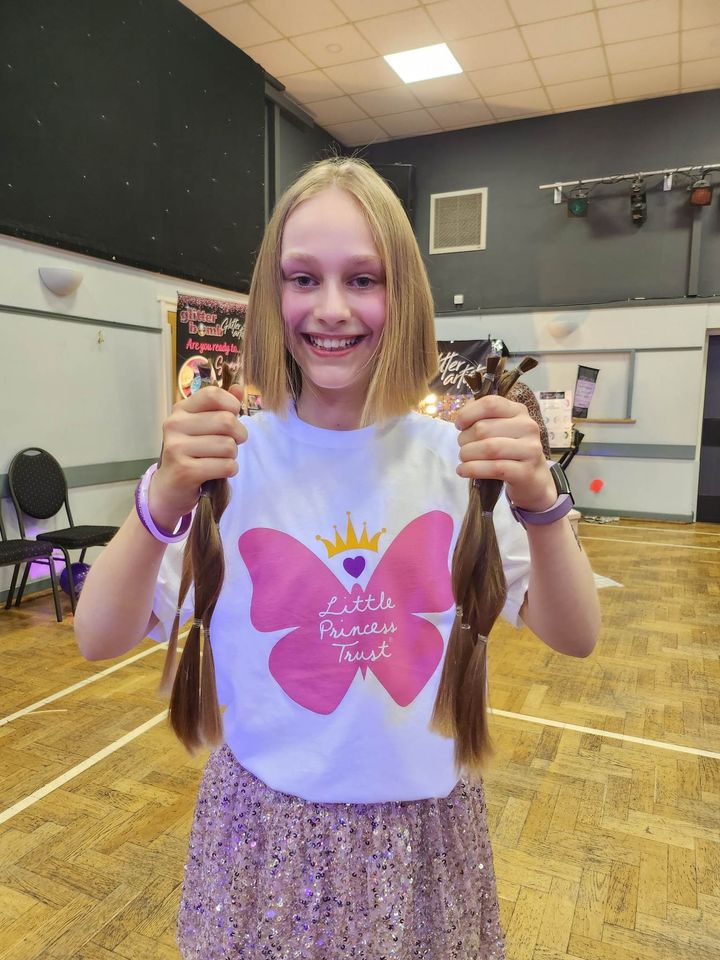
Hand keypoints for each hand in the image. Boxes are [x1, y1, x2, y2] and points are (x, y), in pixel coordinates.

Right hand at [150, 385, 246, 528]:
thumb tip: (239, 388)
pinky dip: (229, 470)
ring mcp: (177, 448)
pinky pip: (225, 466)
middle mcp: (174, 425)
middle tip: (232, 444)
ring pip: (228, 446)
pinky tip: (218, 472)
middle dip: (239, 435)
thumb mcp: (202, 428)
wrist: (168, 489)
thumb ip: (220, 407)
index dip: (232, 405)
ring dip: (232, 456)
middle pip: (226, 421)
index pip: (213, 394)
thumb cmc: (190, 454)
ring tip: (220, 459)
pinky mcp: (185, 471)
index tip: (233, 417)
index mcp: (181, 410)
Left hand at [455, 395, 555, 511]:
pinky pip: (494, 468)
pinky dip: (473, 469)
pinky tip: (463, 471)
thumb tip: (462, 417)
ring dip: (467, 454)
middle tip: (462, 448)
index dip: (468, 413)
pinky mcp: (526, 471)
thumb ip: (482, 418)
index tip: (459, 425)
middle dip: (464, 440)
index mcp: (519, 411)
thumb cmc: (510, 451)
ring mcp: (530, 449)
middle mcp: (528, 427)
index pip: (490, 404)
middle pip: (483, 428)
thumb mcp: (500, 429)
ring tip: (463, 459)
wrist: (533, 479)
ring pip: (488, 448)